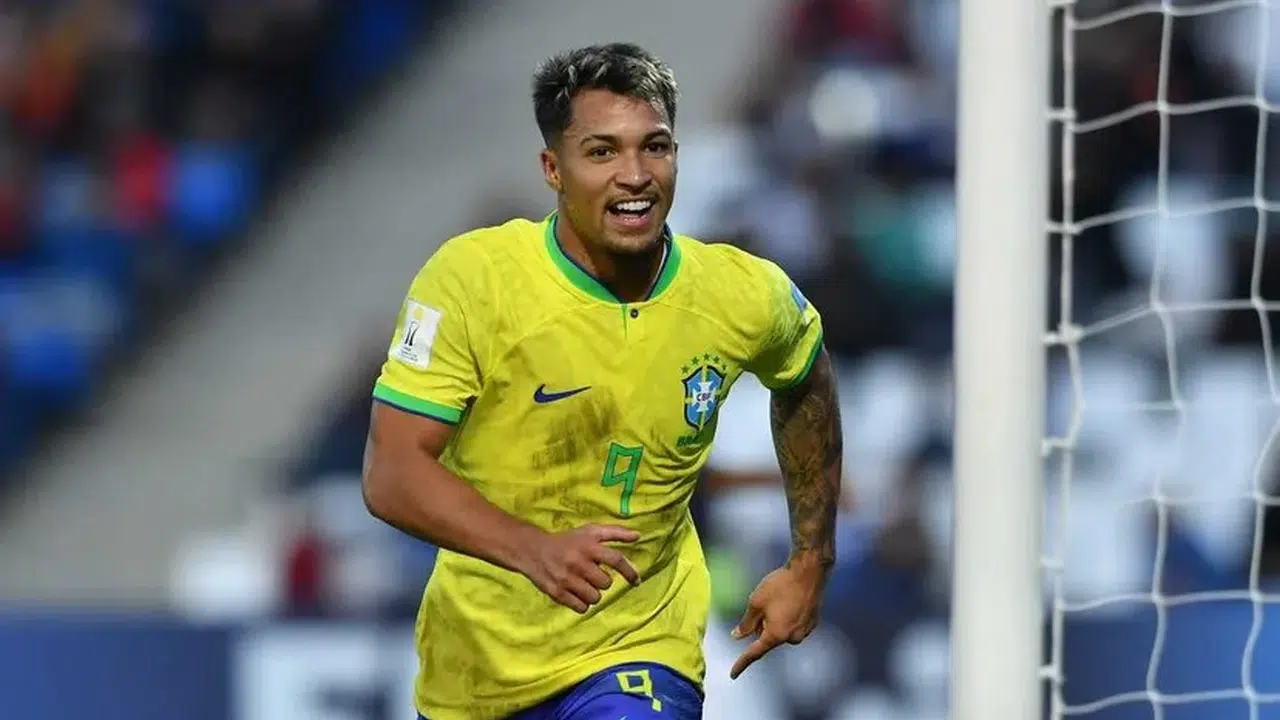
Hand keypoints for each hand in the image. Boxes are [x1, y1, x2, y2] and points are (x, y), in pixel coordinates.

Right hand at [517, 524, 641, 612]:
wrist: (533, 550)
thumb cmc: (567, 541)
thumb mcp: (590, 532)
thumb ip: (615, 532)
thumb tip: (637, 536)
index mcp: (589, 546)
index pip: (616, 559)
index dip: (629, 572)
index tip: (636, 581)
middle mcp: (578, 562)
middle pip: (606, 583)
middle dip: (602, 581)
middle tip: (591, 574)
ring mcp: (567, 579)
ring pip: (595, 597)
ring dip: (592, 593)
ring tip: (582, 584)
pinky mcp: (557, 593)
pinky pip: (581, 607)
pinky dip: (582, 603)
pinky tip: (575, 593)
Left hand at [729, 558, 826, 678]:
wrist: (809, 571)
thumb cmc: (780, 585)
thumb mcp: (756, 602)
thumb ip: (746, 623)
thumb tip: (738, 636)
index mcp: (776, 635)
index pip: (755, 652)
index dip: (742, 663)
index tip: (733, 674)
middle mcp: (792, 637)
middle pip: (770, 637)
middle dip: (763, 626)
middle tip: (764, 604)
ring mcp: (805, 631)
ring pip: (782, 631)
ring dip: (776, 621)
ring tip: (779, 598)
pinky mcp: (813, 622)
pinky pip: (794, 625)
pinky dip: (788, 617)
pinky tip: (789, 600)